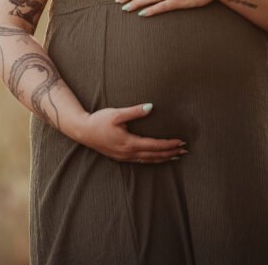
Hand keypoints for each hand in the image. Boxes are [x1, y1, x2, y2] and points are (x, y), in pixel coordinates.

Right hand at [73, 104, 187, 163]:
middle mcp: (128, 153)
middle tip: (184, 150)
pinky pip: (141, 161)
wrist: (82, 131)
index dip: (169, 144)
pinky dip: (152, 160)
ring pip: (148, 160)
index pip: (154, 145)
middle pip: (154, 155)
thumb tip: (151, 106)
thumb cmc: (99, 120)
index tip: (181, 141)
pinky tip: (157, 158)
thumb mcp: (117, 113)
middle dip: (170, 153)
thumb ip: (135, 111)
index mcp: (129, 142)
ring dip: (163, 158)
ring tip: (176, 156)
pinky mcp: (120, 157)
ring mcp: (124, 157)